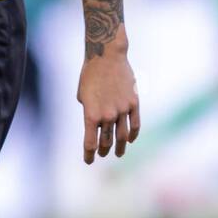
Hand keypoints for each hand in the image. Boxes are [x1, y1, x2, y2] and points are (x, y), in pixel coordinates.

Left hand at [77, 38, 139, 162]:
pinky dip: (133, 134)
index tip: (88, 161)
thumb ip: (89, 111)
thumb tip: (96, 123)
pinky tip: (131, 139)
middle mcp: (107, 115)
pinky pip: (135, 124)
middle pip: (106, 141)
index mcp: (91, 114)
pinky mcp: (134, 103)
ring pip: (122, 136)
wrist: (107, 56)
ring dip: (120, 147)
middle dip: (103, 150)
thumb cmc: (90, 74)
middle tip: (103, 155)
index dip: (89, 154)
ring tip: (119, 153)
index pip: (90, 143)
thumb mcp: (82, 95)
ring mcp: (122, 110)